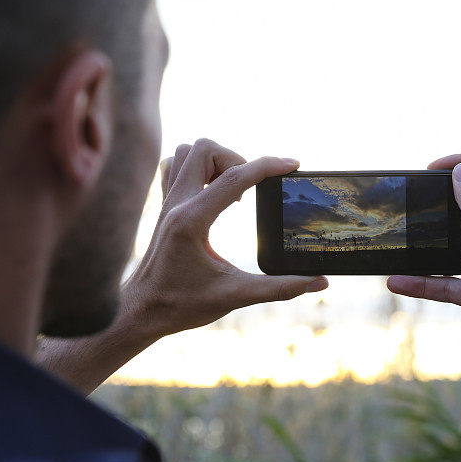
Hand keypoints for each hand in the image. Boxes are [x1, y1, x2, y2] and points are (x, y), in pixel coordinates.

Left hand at [122, 139, 327, 339]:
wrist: (140, 312)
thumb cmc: (181, 305)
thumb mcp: (235, 296)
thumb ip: (281, 288)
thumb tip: (320, 282)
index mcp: (192, 221)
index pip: (235, 177)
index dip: (268, 166)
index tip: (292, 165)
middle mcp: (176, 204)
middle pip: (205, 149)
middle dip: (237, 160)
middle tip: (250, 192)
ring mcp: (167, 202)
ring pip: (187, 152)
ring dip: (215, 162)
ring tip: (233, 192)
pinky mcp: (164, 207)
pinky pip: (176, 166)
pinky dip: (197, 169)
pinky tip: (212, 194)